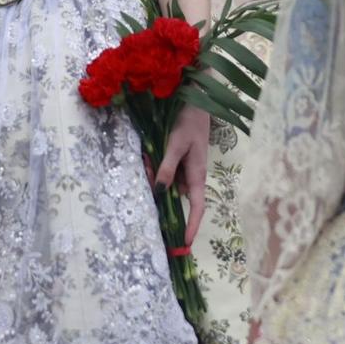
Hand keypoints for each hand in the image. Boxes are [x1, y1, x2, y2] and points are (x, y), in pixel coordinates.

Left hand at [154, 104, 210, 245]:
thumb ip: (167, 167)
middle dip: (159, 191)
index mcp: (198, 175)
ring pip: (166, 182)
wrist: (194, 101)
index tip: (185, 242)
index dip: (192, 225)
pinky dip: (154, 166)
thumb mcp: (176, 145)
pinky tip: (148, 154)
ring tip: (146, 157)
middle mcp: (192, 175)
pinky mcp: (178, 160)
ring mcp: (185, 168)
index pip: (197, 206)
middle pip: (174, 195)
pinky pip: (164, 170)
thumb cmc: (189, 123)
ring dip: (154, 174)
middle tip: (147, 169)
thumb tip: (159, 191)